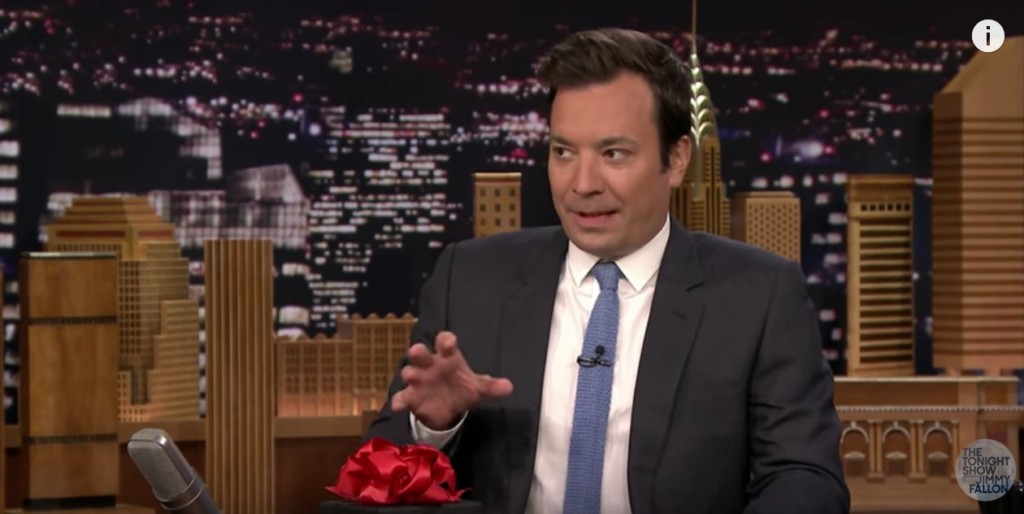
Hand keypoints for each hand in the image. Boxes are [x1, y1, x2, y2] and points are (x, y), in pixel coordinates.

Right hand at [391, 331, 512, 430]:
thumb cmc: (462, 388)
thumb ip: (491, 386)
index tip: (449, 342)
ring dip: (409, 373)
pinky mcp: (411, 397)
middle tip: (417, 351)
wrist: (447, 407)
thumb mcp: (478, 388)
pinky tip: (398, 406)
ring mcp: (418, 380)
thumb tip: (508, 387)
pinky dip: (399, 400)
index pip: (444, 342)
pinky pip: (402, 397)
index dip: (446, 341)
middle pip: (422, 354)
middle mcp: (430, 365)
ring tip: (411, 376)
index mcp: (447, 358)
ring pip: (409, 372)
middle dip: (419, 352)